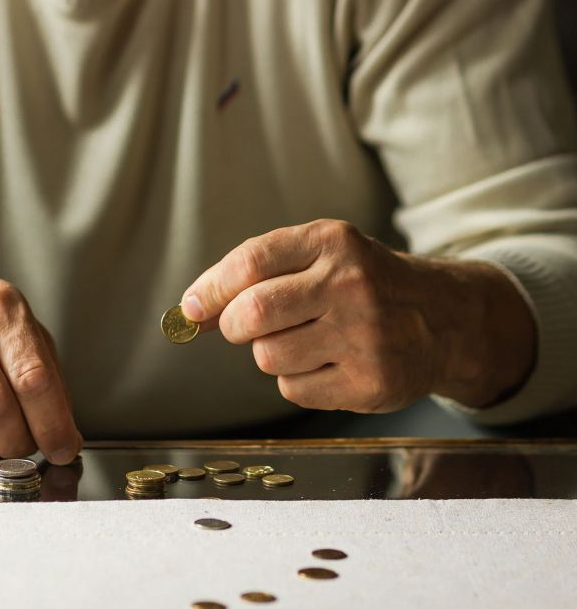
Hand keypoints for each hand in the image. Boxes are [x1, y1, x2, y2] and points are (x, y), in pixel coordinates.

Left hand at [181, 219, 535, 412]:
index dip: (210, 289)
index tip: (191, 307)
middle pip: (252, 314)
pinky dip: (296, 381)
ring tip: (305, 340)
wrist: (443, 318)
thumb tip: (190, 312)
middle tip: (244, 327)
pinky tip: (328, 363)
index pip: (251, 262)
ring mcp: (365, 336)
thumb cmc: (361, 284)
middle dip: (234, 326)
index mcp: (333, 243)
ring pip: (267, 357)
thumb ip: (254, 276)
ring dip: (270, 353)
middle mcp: (352, 285)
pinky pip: (293, 390)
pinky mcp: (371, 383)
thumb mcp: (317, 257)